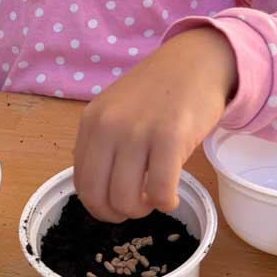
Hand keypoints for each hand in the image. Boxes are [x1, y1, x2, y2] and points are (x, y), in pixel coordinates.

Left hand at [73, 27, 236, 222]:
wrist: (196, 61)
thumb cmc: (158, 89)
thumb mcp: (117, 109)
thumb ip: (103, 142)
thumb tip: (99, 189)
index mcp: (92, 121)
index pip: (81, 183)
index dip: (99, 205)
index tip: (118, 204)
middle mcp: (109, 126)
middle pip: (99, 198)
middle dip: (118, 214)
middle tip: (138, 206)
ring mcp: (138, 131)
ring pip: (128, 200)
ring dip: (143, 210)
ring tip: (156, 197)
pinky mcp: (170, 138)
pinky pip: (160, 193)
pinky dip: (166, 203)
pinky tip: (172, 196)